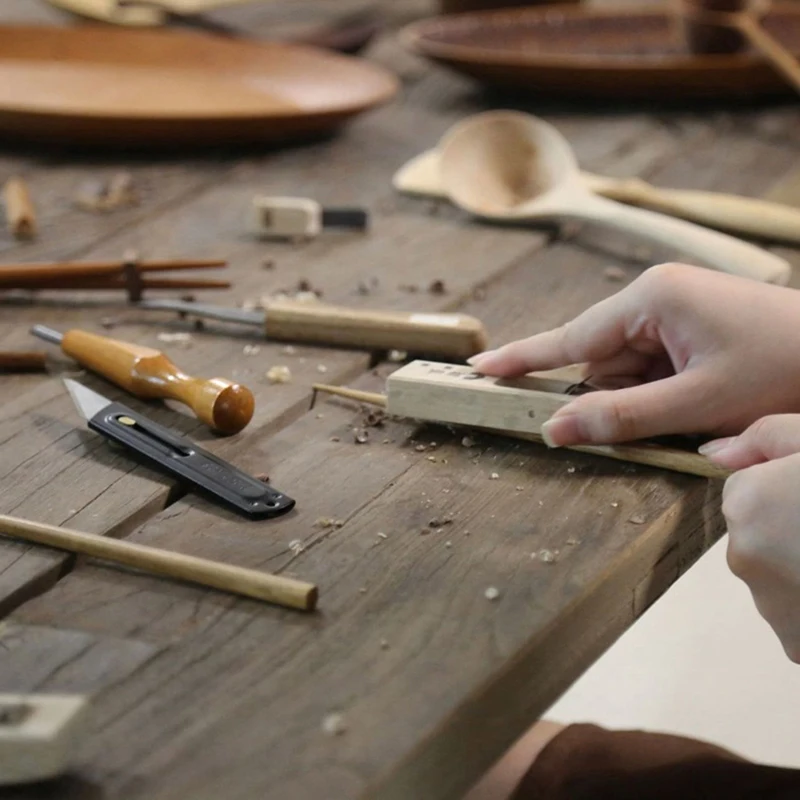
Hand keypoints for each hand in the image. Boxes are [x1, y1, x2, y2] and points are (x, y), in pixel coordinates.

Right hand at [468, 263, 799, 446]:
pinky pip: (653, 372)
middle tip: (622, 428)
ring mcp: (676, 314)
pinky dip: (659, 399)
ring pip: (627, 371)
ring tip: (691, 417)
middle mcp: (657, 298)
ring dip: (639, 404)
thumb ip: (623, 417)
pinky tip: (689, 412)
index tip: (479, 367)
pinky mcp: (693, 332)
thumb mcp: (699, 401)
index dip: (522, 358)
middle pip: (599, 360)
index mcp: (652, 297)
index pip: (570, 337)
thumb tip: (556, 429)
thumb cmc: (790, 368)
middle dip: (604, 399)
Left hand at [705, 415, 799, 661]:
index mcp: (746, 503)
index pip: (747, 488)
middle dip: (793, 529)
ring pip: (780, 576)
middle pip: (760, 535)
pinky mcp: (798, 646)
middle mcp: (742, 557)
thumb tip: (712, 453)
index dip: (788, 487)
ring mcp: (771, 607)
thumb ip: (763, 438)